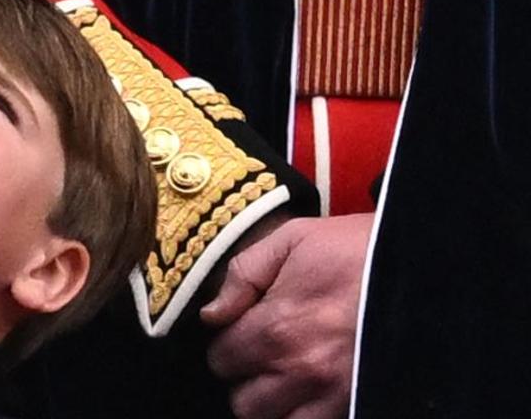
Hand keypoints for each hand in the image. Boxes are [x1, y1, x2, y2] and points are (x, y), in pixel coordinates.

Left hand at [201, 213, 373, 418]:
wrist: (429, 265)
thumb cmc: (358, 249)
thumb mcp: (293, 240)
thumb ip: (243, 274)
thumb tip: (212, 314)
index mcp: (277, 327)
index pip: (221, 360)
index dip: (227, 345)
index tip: (242, 332)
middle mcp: (302, 370)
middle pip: (243, 402)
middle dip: (247, 380)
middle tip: (264, 357)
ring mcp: (334, 396)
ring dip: (274, 404)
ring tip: (287, 377)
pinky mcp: (360, 404)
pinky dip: (305, 414)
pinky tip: (311, 393)